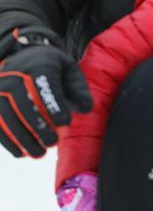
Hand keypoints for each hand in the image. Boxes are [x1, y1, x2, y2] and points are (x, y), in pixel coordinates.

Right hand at [0, 27, 91, 156]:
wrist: (25, 57)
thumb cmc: (52, 68)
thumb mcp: (69, 71)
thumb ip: (79, 89)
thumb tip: (86, 109)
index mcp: (39, 63)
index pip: (44, 84)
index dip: (54, 104)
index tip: (65, 123)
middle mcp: (15, 74)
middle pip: (24, 102)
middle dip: (38, 125)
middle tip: (53, 142)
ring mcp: (0, 88)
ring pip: (7, 115)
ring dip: (22, 138)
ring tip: (39, 153)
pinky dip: (8, 140)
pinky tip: (21, 153)